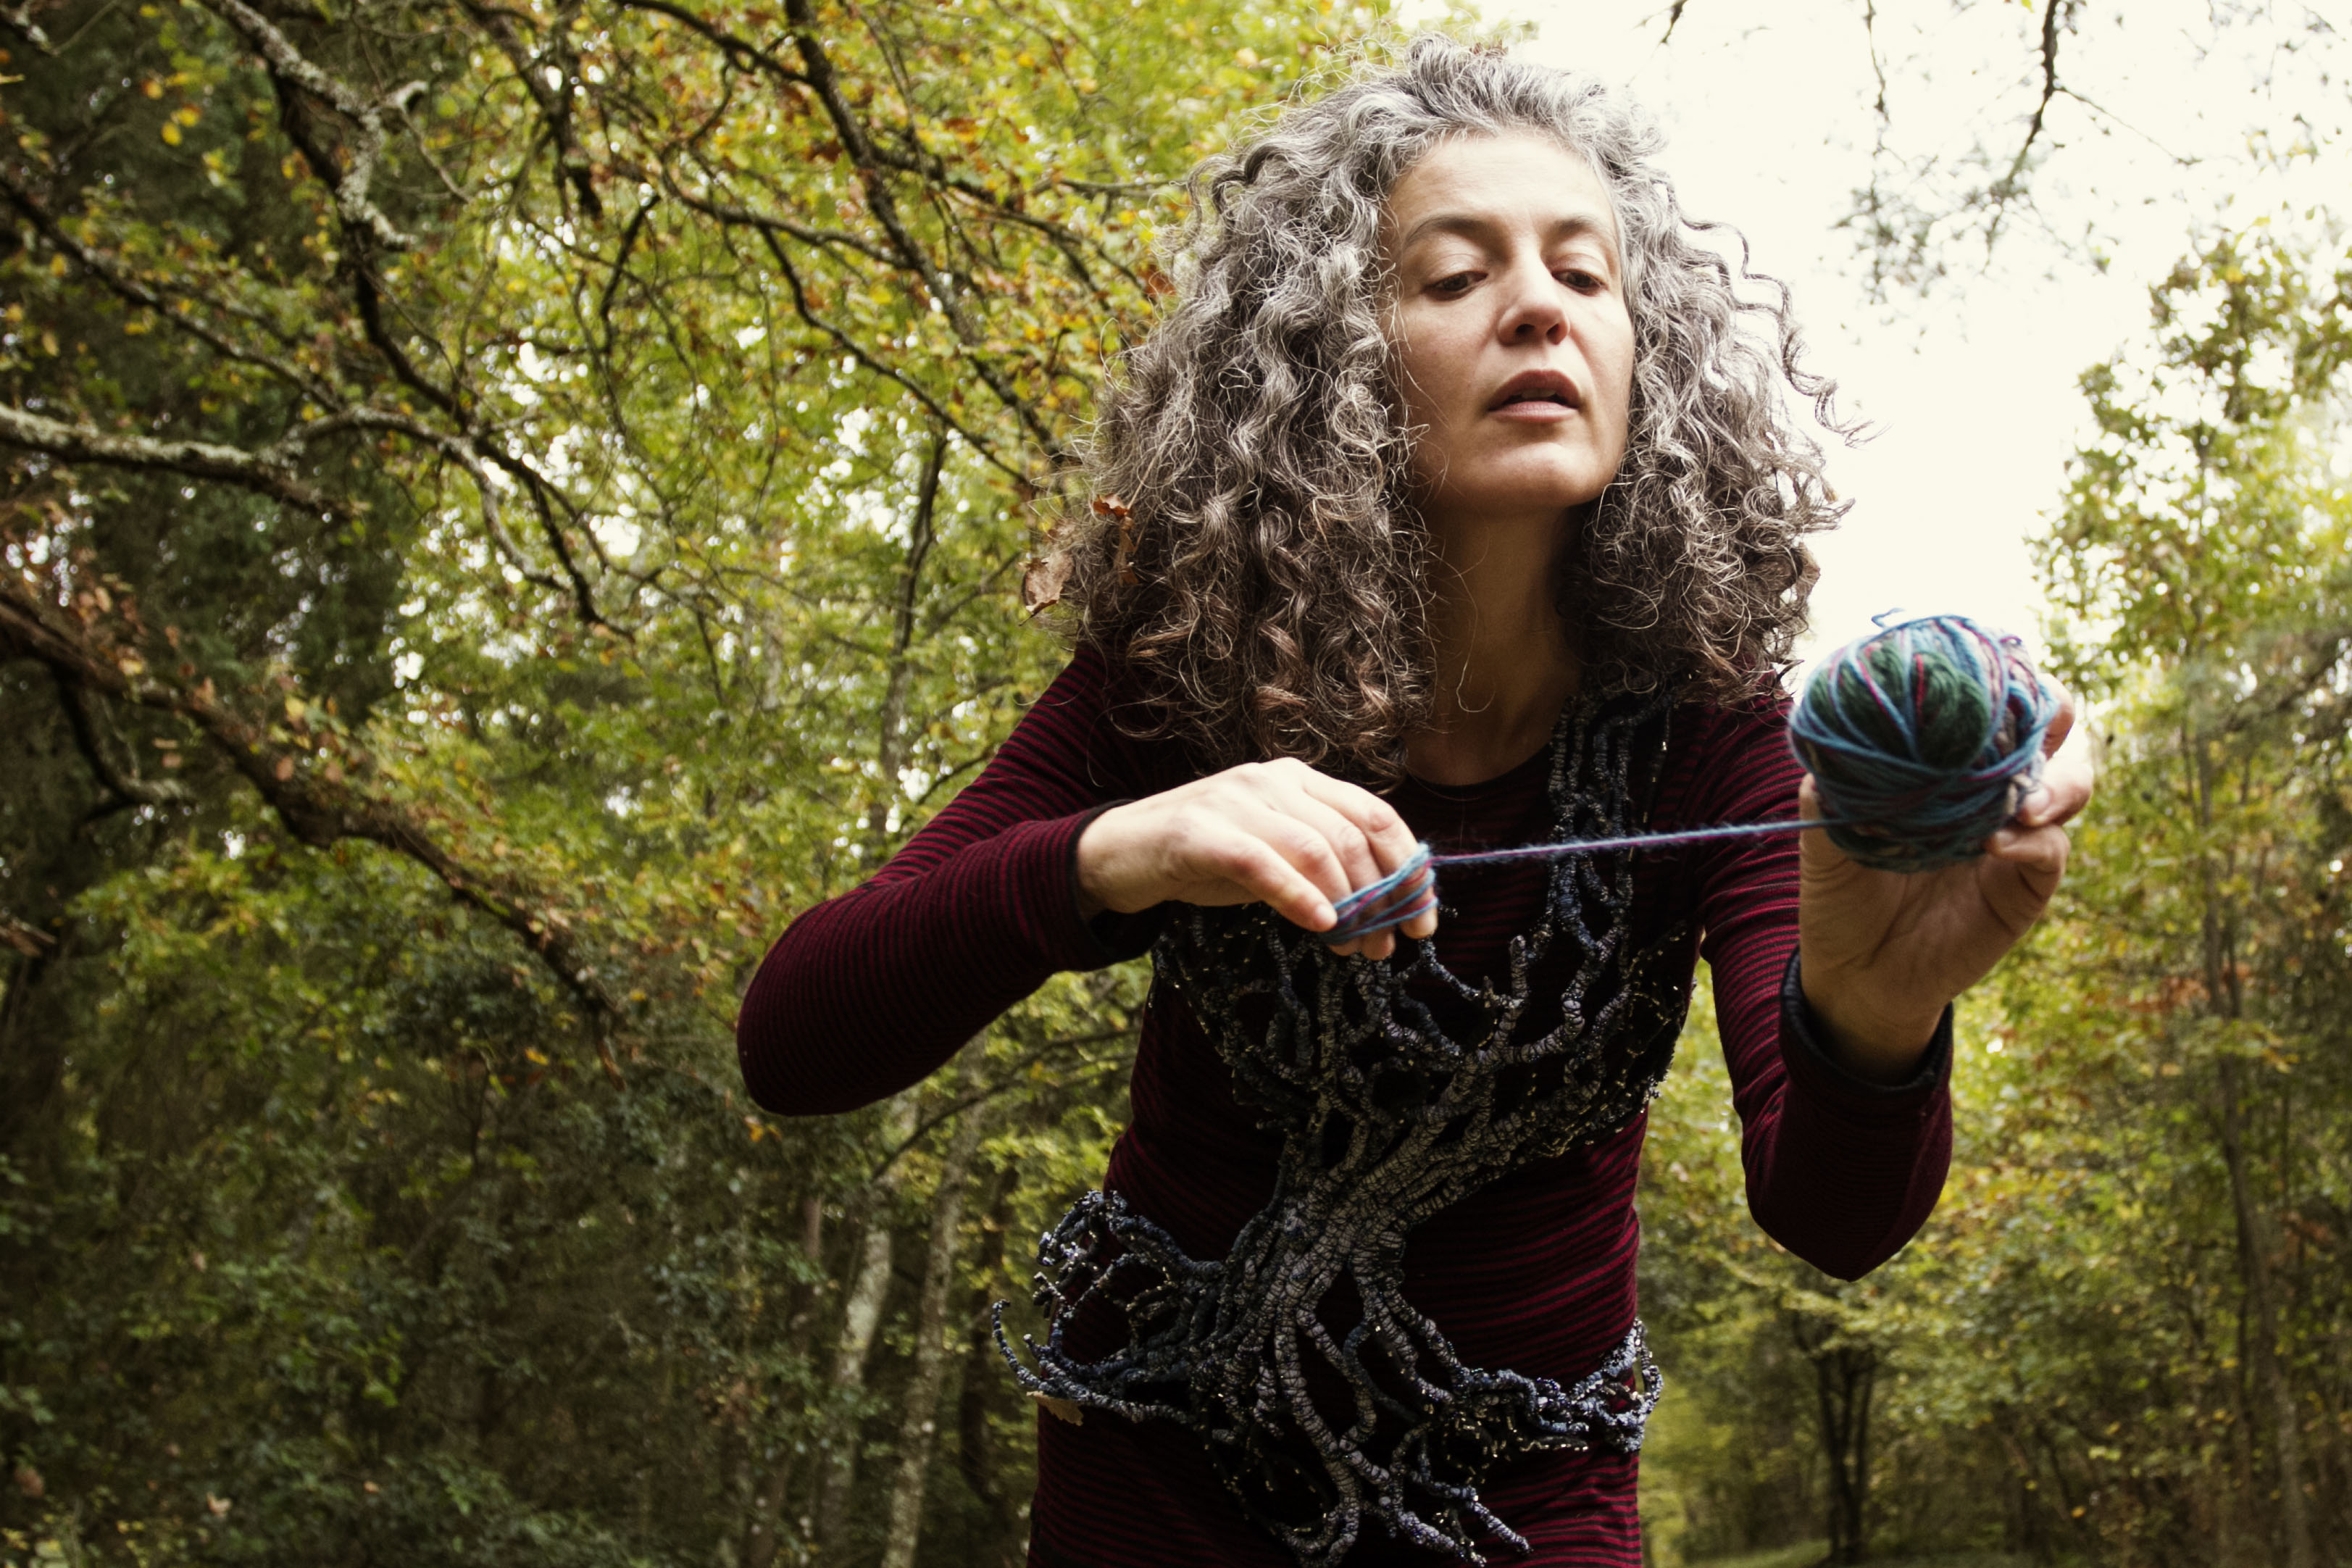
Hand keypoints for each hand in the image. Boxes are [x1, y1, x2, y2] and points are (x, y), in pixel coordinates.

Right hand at [1075, 758, 1436, 959]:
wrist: (1121, 852)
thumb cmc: (1205, 858)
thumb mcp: (1274, 855)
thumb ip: (1322, 867)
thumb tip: (1386, 910)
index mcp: (1299, 779)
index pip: (1376, 816)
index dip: (1410, 870)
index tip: (1423, 920)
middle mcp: (1273, 780)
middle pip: (1354, 836)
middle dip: (1383, 898)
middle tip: (1386, 946)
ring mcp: (1235, 801)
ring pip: (1317, 848)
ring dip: (1348, 906)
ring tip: (1356, 948)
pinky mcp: (1200, 832)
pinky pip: (1263, 863)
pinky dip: (1299, 897)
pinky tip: (1320, 927)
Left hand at [1797, 685, 2096, 1080]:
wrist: (1855, 972)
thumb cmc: (1843, 892)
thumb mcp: (1826, 838)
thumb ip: (1831, 792)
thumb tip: (1827, 743)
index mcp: (1947, 763)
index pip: (1991, 702)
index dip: (2000, 675)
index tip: (1988, 666)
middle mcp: (1992, 788)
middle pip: (2051, 728)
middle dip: (2050, 709)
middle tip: (2035, 716)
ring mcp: (2017, 834)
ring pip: (2070, 783)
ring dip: (2053, 781)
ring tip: (2020, 800)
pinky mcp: (2026, 885)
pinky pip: (2050, 851)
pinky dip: (2033, 841)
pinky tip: (1996, 844)